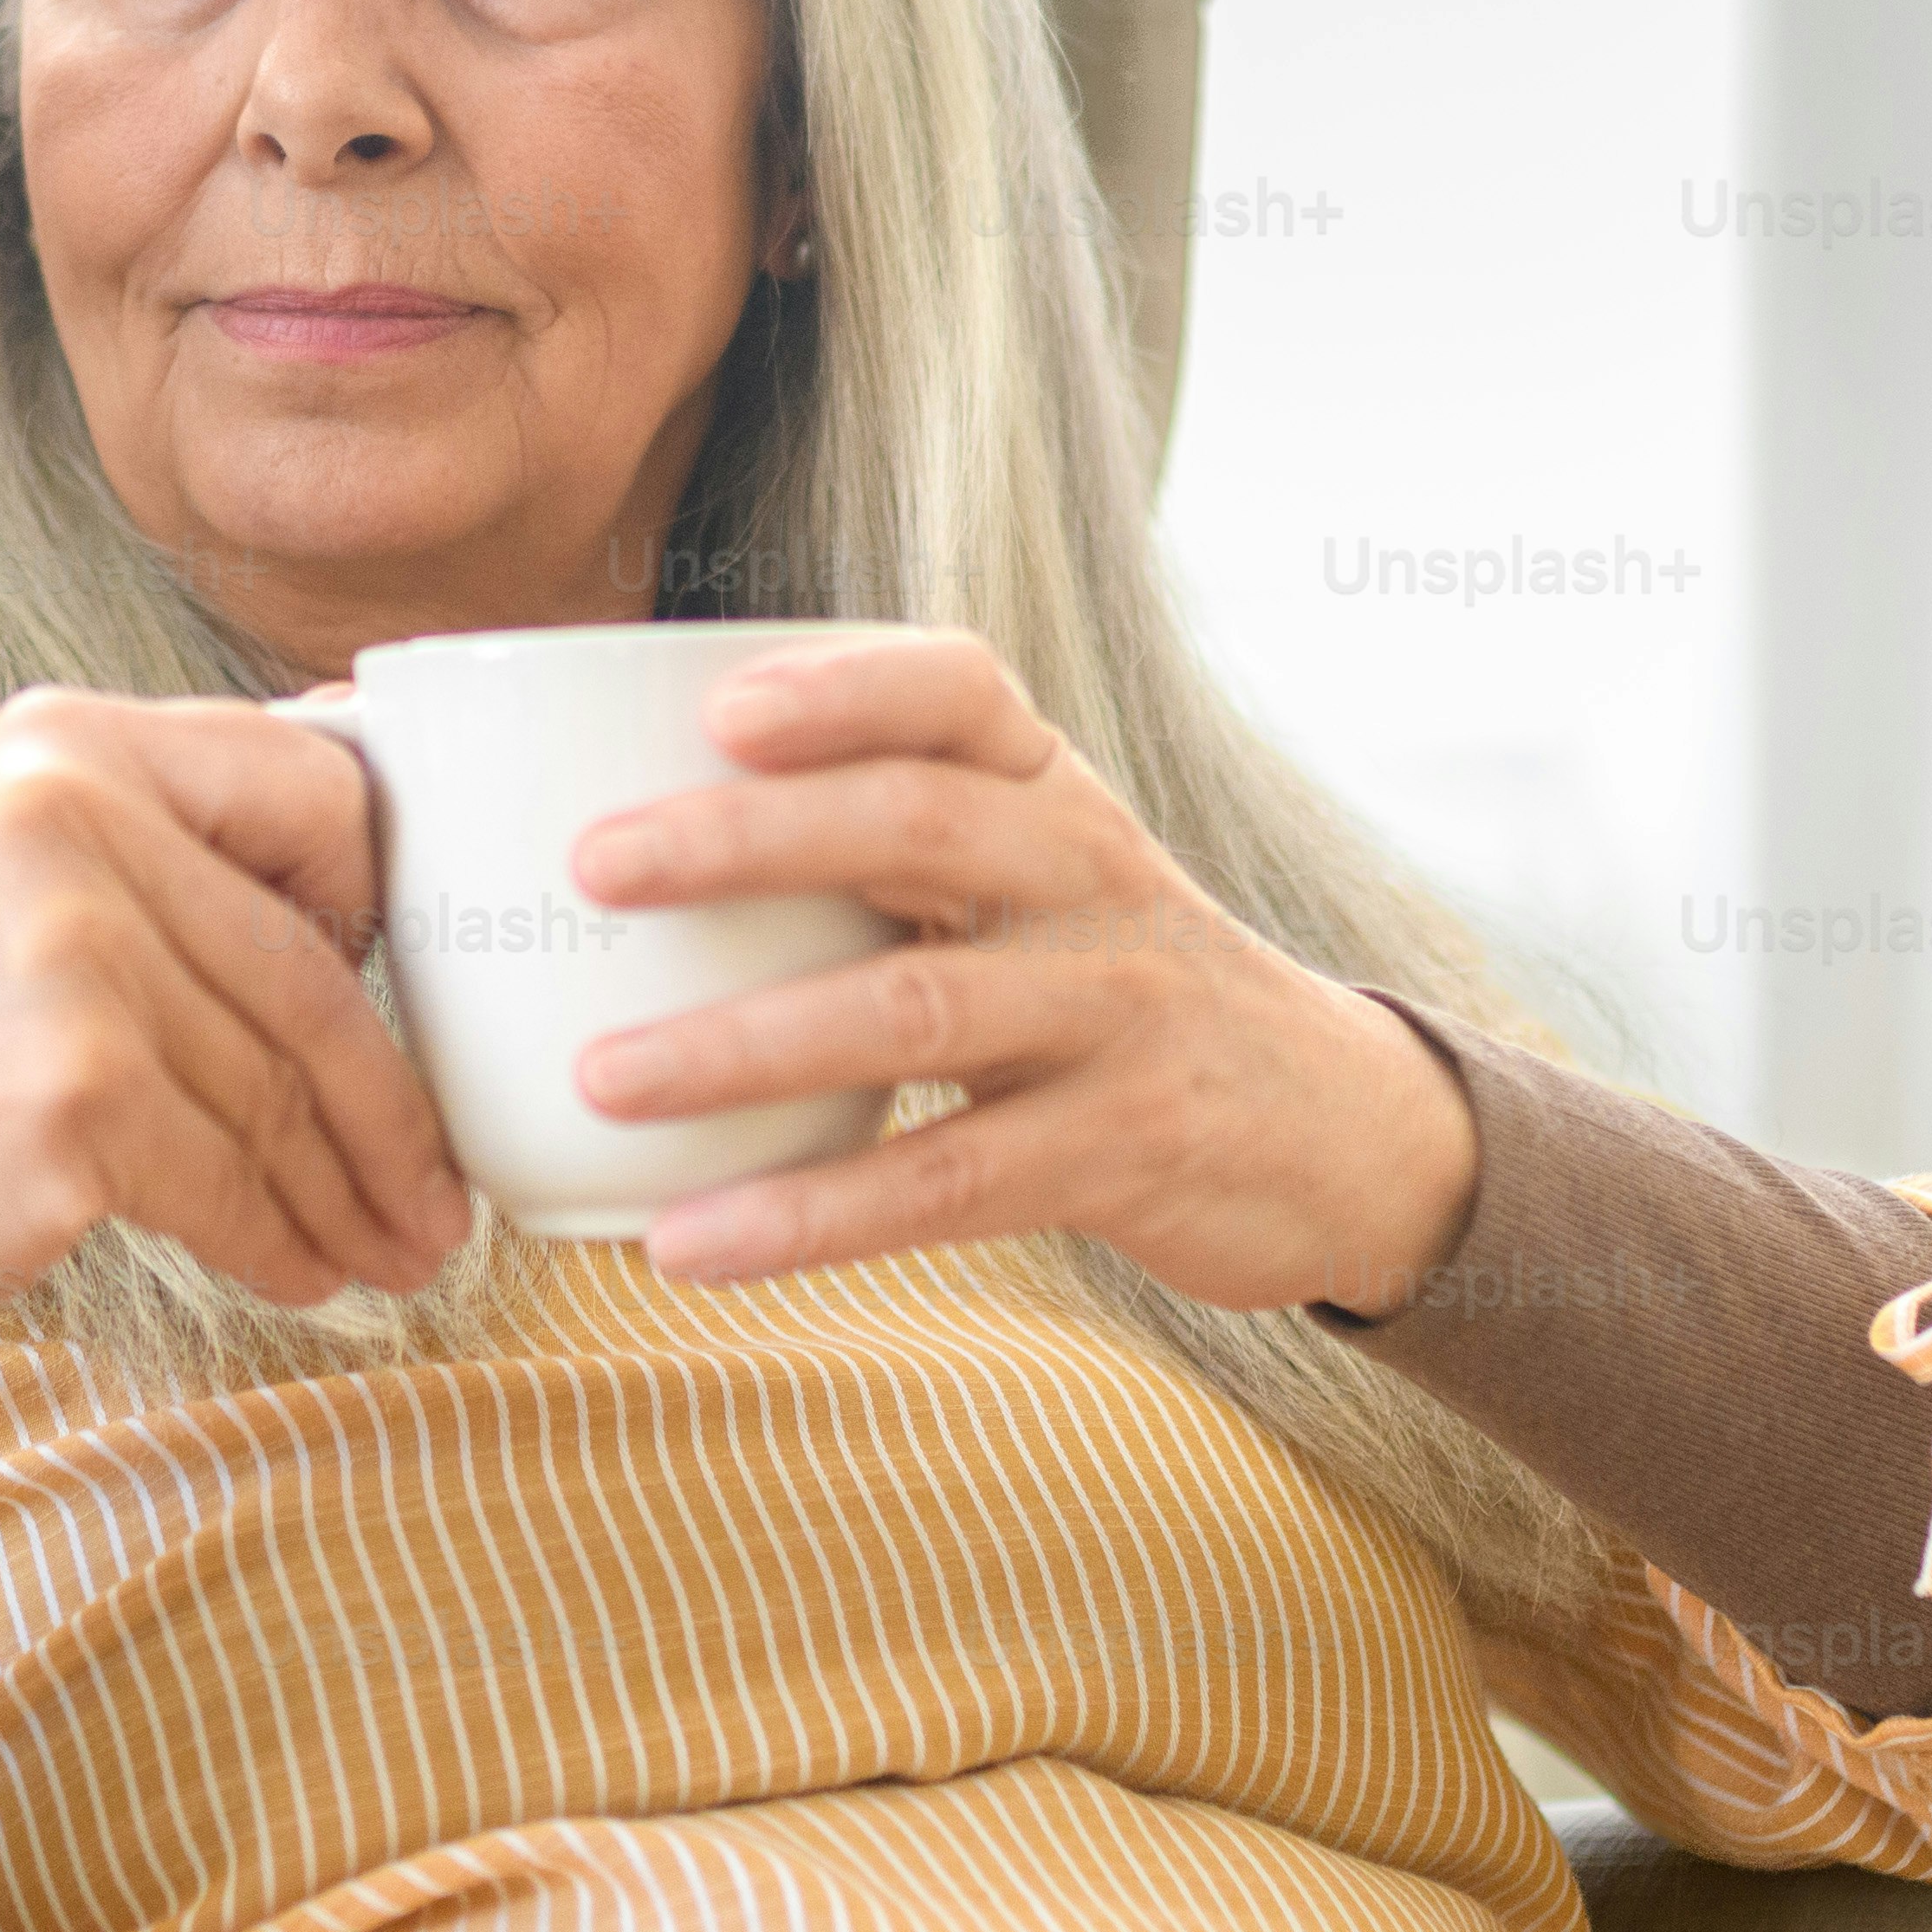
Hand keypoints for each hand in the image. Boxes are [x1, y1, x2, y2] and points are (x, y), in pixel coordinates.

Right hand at [0, 689, 468, 1522]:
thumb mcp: (14, 882)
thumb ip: (166, 844)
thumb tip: (376, 833)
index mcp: (63, 741)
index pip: (318, 786)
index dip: (383, 898)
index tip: (408, 994)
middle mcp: (66, 820)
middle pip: (315, 971)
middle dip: (396, 1110)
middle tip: (442, 1196)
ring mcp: (70, 957)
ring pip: (283, 1092)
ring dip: (348, 1195)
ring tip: (389, 1253)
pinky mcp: (76, 1094)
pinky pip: (235, 1180)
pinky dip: (282, 1243)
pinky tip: (301, 1274)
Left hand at [557, 629, 1482, 1318]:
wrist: (1340, 1131)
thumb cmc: (1118, 990)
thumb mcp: (1039, 883)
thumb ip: (888, 848)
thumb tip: (629, 835)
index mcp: (1053, 792)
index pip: (960, 691)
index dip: (843, 688)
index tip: (718, 706)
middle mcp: (1090, 876)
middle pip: (916, 824)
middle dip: (744, 840)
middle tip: (591, 865)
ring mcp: (1116, 1010)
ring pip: (916, 1009)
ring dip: (744, 1044)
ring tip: (600, 1080)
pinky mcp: (1123, 1149)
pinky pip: (945, 1182)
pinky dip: (806, 1216)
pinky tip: (689, 1242)